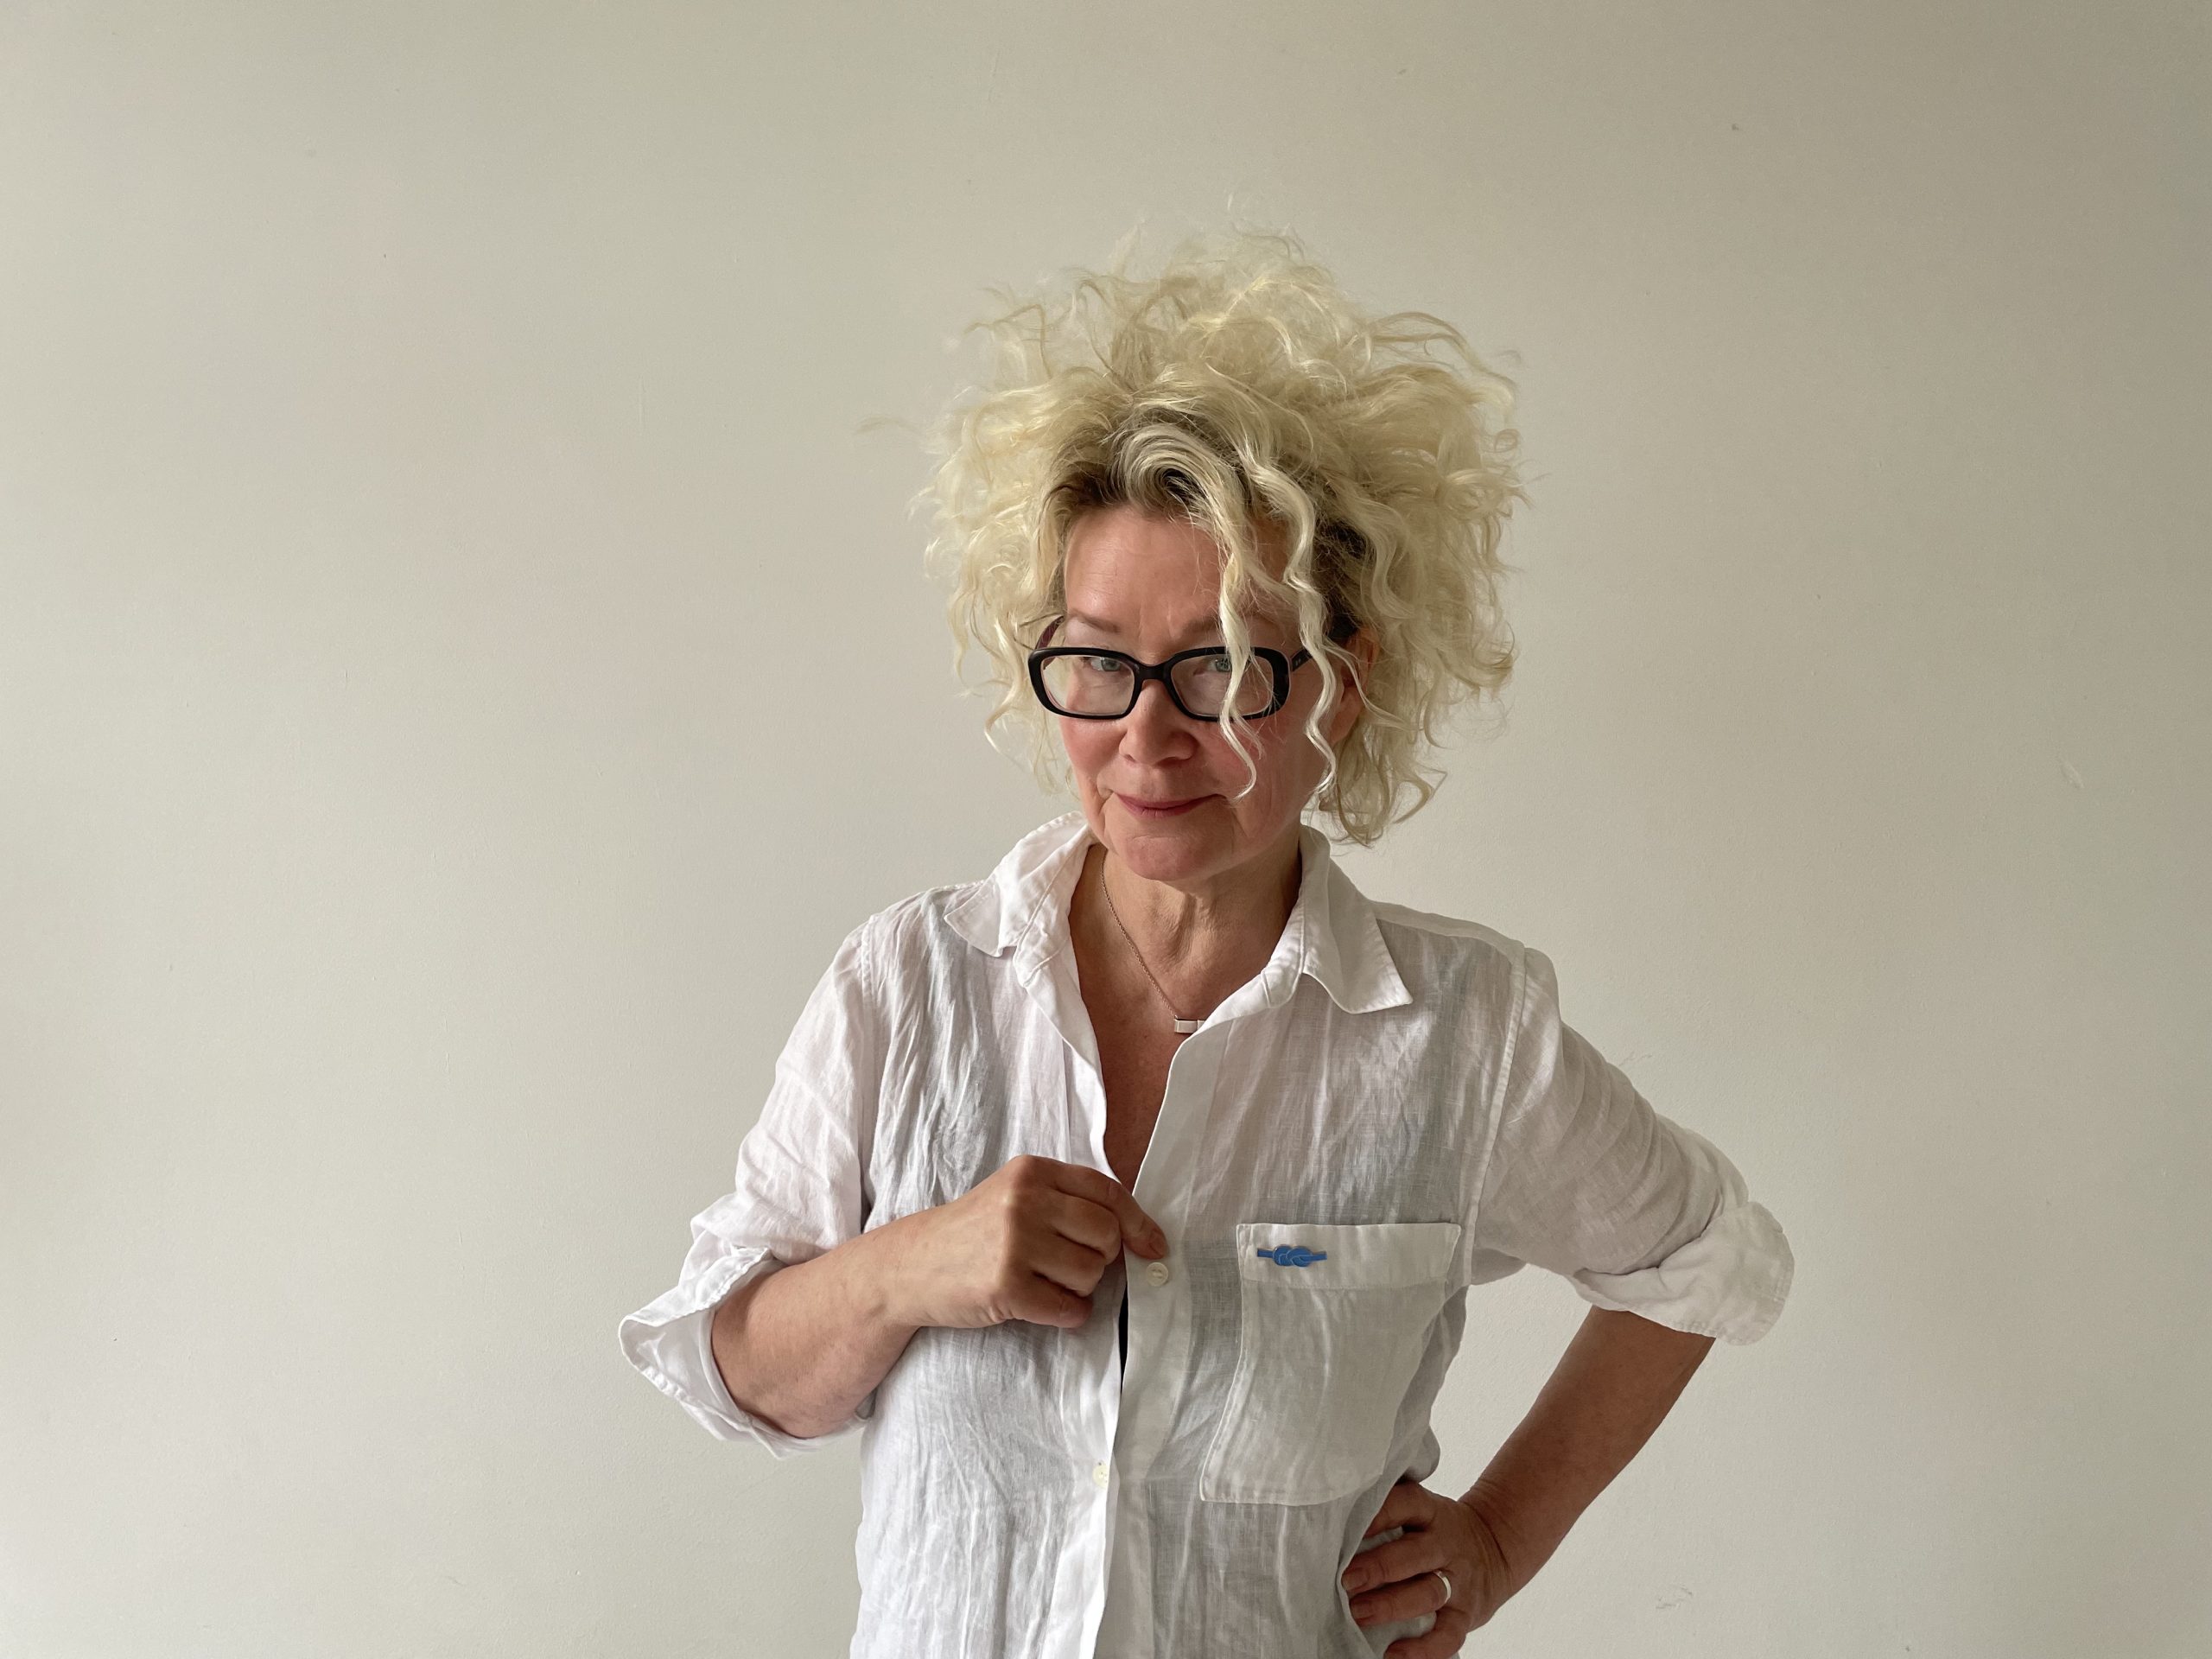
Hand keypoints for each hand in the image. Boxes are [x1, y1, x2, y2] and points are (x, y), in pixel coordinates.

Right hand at [882, 1154, 1167, 1330]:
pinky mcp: (1006, 1287)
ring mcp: (1014, 1244)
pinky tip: (1038, 1304)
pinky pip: (1070, 1310)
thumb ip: (1068, 1203)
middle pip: (1107, 1236)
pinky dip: (1065, 1314)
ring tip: (1042, 1281)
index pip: (1107, 1192)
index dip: (1138, 1223)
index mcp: (1032, 1172)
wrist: (911, 1266)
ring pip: (1092, 1275)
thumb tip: (1143, 1238)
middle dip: (1099, 1259)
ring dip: (1077, 1289)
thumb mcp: (1015, 1196)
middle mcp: (1024, 1201)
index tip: (1153, 1247)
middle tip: (1067, 1265)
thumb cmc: (974, 1234)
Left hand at [1340, 1476, 1517, 1655]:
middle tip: (1345, 1580)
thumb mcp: (1423, 1511)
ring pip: (1427, 1593)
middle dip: (1377, 1567)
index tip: (1345, 1525)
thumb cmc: (1438, 1531)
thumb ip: (1388, 1514)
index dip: (1377, 1514)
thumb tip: (1333, 1521)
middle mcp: (1446, 1544)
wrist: (1497, 1548)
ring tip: (1358, 1613)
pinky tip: (1392, 1654)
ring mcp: (1458, 1581)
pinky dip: (1421, 1649)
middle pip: (1413, 1554)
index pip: (1405, 1504)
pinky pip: (1447, 1635)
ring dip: (1390, 1605)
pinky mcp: (1466, 1614)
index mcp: (1431, 1512)